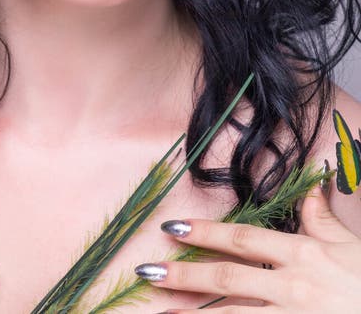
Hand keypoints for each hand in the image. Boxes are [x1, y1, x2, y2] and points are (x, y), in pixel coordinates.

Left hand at [134, 183, 360, 311]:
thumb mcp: (349, 245)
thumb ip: (321, 219)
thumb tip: (309, 188)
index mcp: (302, 255)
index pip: (243, 240)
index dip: (205, 233)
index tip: (171, 229)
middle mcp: (293, 288)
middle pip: (228, 278)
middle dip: (185, 275)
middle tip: (147, 272)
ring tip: (161, 313)